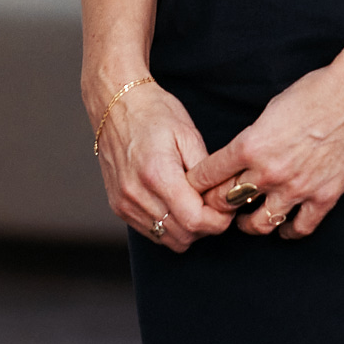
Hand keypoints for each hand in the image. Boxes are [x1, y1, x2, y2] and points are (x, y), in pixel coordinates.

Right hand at [90, 75, 227, 250]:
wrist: (116, 104)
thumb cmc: (154, 113)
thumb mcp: (188, 134)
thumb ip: (205, 173)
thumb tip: (221, 200)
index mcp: (157, 174)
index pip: (195, 220)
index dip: (218, 221)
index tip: (227, 209)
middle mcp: (137, 194)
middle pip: (183, 236)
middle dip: (206, 227)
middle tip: (215, 206)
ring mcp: (125, 203)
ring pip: (167, 240)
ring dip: (187, 229)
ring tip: (195, 204)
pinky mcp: (118, 207)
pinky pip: (151, 232)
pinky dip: (168, 226)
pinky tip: (175, 204)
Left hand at [188, 61, 343, 241]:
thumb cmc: (314, 93)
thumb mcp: (270, 110)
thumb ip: (252, 138)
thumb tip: (241, 156)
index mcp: (250, 145)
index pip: (207, 176)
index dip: (196, 183)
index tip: (194, 187)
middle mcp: (269, 171)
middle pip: (226, 203)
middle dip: (216, 206)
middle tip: (216, 206)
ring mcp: (297, 188)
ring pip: (258, 224)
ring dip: (248, 224)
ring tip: (247, 220)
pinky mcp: (323, 197)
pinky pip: (299, 228)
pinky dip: (287, 231)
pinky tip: (283, 227)